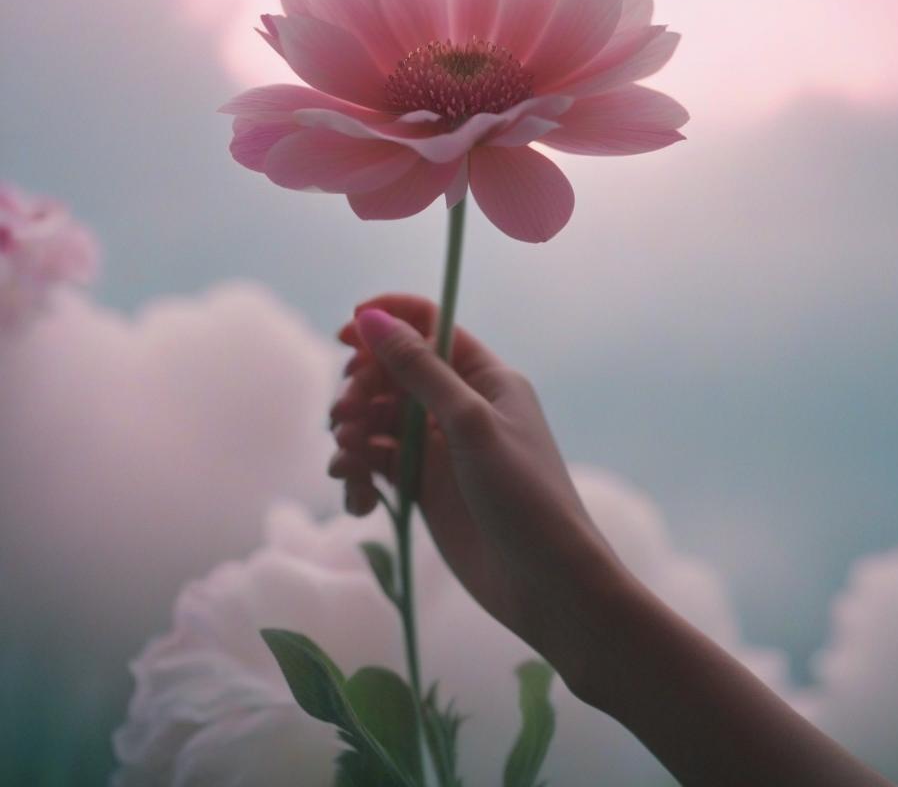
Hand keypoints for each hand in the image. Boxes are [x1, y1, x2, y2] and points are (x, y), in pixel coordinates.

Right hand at [328, 293, 623, 680]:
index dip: (386, 322)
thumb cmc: (523, 495)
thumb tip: (370, 317)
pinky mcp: (425, 487)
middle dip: (362, 390)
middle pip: (393, 374)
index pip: (430, 325)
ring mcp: (441, 448)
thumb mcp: (470, 425)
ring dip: (354, 436)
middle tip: (347, 417)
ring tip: (349, 464)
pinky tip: (359, 501)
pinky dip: (362, 475)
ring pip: (379, 421)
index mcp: (485, 377)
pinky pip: (380, 464)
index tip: (346, 335)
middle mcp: (461, 405)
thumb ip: (420, 370)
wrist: (547, 584)